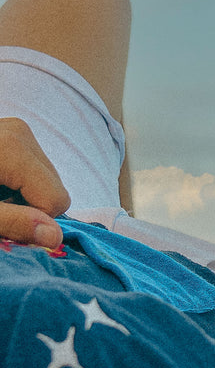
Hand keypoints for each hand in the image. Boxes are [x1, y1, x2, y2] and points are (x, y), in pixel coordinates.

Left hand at [0, 118, 70, 245]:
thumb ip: (15, 224)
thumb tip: (56, 238)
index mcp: (15, 149)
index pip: (57, 200)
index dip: (32, 217)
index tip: (4, 217)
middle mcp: (24, 133)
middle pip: (54, 187)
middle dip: (28, 204)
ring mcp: (20, 129)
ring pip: (48, 178)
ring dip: (23, 193)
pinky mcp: (16, 131)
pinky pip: (37, 166)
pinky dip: (19, 180)